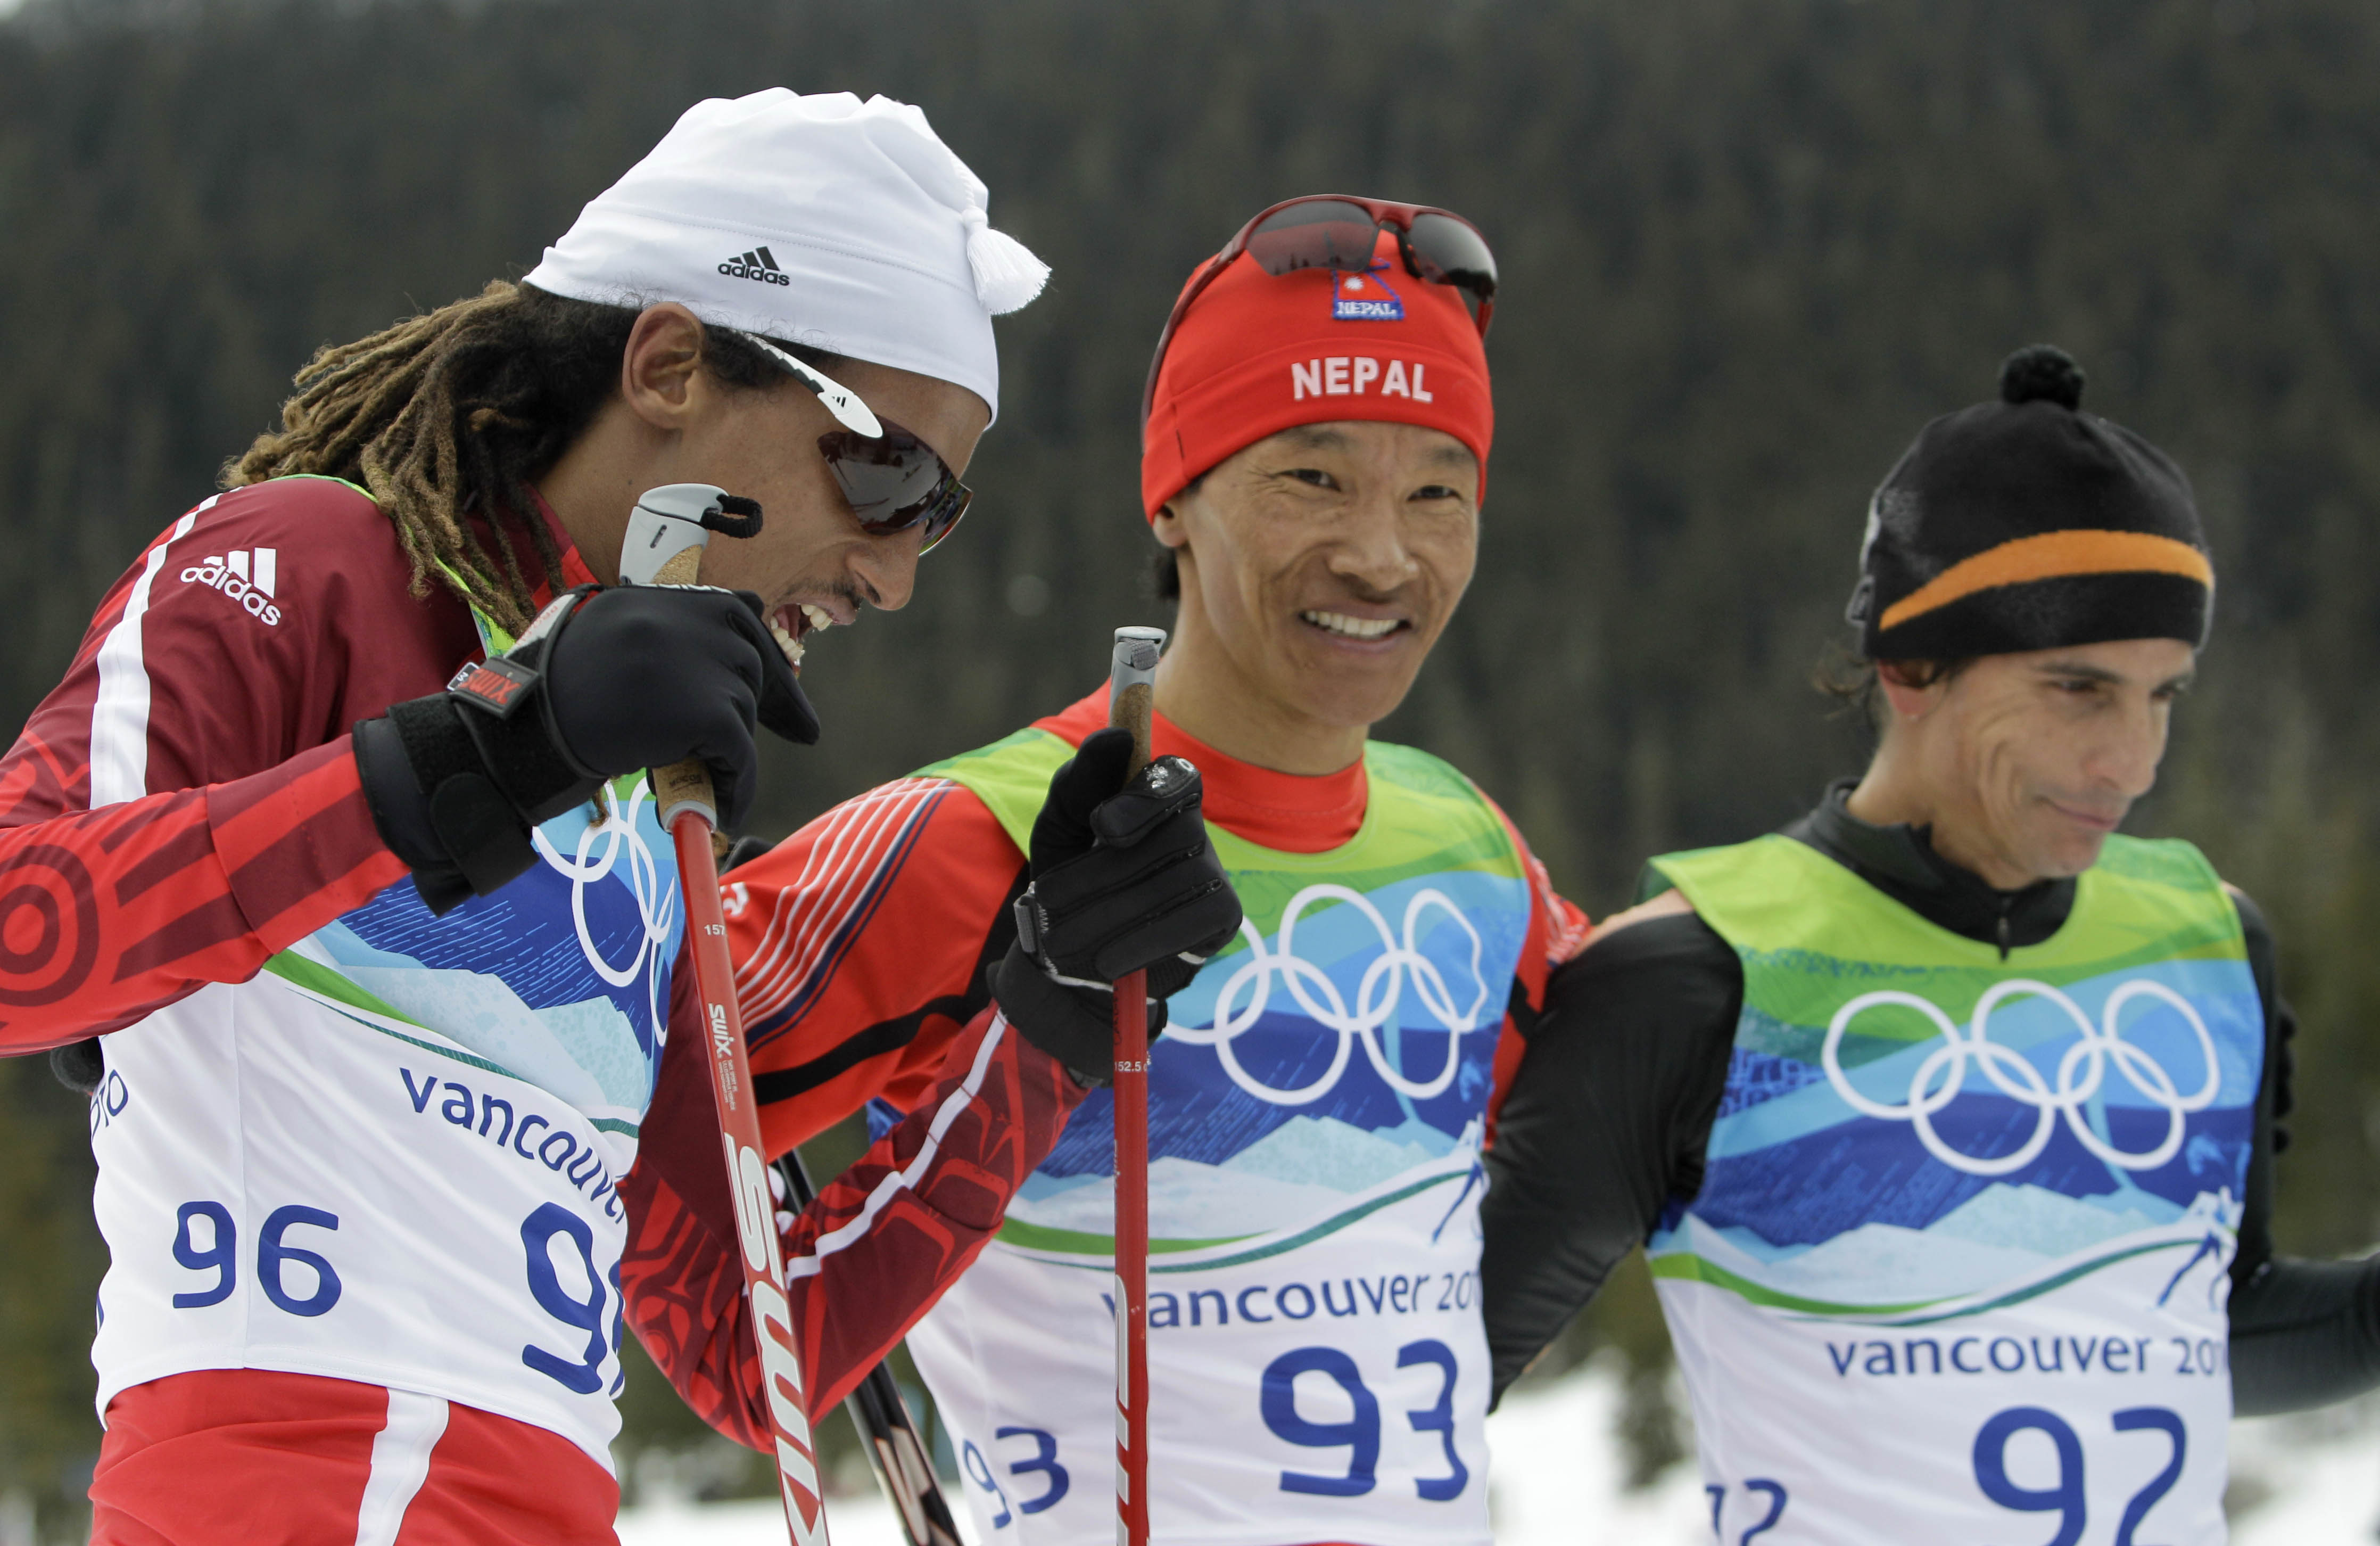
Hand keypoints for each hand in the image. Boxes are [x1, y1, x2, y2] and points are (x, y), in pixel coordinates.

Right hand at [543, 585, 817, 823]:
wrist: (524, 728)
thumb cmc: (558, 695)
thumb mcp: (616, 640)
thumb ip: (669, 638)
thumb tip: (734, 663)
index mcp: (664, 597)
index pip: (739, 615)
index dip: (768, 657)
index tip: (787, 686)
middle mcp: (688, 617)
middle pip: (751, 663)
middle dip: (776, 701)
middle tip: (803, 732)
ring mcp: (700, 661)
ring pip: (743, 712)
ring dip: (734, 750)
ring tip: (710, 783)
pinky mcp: (707, 709)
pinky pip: (741, 757)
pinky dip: (739, 787)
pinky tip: (725, 811)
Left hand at [993, 727, 1242, 1084]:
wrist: (1071, 968)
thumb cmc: (1068, 888)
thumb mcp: (1058, 832)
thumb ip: (1078, 782)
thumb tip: (1116, 734)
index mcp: (1157, 798)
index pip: (1176, 778)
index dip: (1143, 798)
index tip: (1099, 827)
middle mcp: (1194, 829)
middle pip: (1174, 833)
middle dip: (1103, 872)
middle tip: (1050, 901)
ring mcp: (1214, 872)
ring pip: (1179, 879)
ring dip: (1112, 911)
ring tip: (1063, 940)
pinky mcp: (1222, 917)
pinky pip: (1197, 918)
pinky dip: (1146, 939)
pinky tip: (1108, 960)